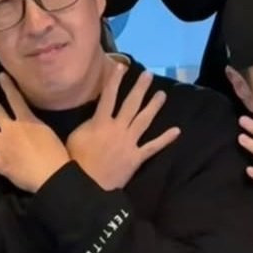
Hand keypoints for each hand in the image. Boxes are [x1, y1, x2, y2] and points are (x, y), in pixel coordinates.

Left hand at [0, 76, 70, 192]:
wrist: (52, 174)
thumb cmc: (57, 155)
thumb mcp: (50, 134)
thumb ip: (39, 127)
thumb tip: (36, 125)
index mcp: (27, 121)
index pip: (16, 99)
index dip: (8, 86)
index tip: (0, 75)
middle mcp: (11, 129)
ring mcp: (2, 145)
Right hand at [67, 62, 179, 189]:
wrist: (87, 186)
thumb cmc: (77, 161)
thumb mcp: (75, 137)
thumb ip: (87, 123)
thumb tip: (95, 114)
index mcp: (100, 123)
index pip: (108, 96)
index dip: (114, 80)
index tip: (121, 66)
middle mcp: (118, 129)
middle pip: (131, 104)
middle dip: (140, 88)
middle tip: (149, 75)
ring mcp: (129, 143)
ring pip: (144, 121)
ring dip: (154, 107)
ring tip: (162, 94)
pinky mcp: (136, 157)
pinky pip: (153, 147)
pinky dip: (165, 139)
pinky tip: (176, 131)